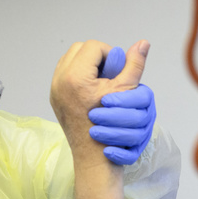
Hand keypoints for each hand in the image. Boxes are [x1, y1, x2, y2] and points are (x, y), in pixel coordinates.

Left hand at [49, 39, 149, 161]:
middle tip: (110, 72)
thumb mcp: (126, 91)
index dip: (110, 54)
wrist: (93, 156)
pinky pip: (64, 74)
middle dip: (97, 57)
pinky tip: (92, 89)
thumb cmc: (112, 127)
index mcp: (76, 77)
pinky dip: (79, 76)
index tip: (117, 69)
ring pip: (70, 60)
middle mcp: (60, 81)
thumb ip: (133, 65)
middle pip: (79, 50)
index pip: (93, 47)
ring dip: (87, 65)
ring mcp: (55, 89)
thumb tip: (143, 42)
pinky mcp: (55, 97)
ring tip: (102, 80)